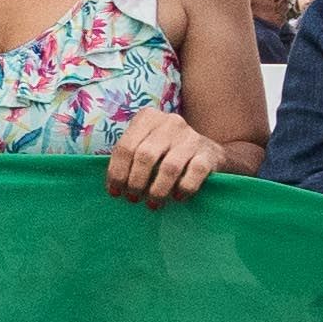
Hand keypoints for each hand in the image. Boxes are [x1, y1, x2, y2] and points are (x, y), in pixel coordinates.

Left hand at [104, 107, 226, 207]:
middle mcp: (170, 123)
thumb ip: (129, 158)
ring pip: (169, 168)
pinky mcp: (208, 153)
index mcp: (148, 118)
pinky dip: (183, 190)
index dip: (117, 173)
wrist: (209, 153)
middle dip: (135, 183)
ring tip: (153, 203)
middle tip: (134, 199)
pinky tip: (177, 198)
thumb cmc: (168, 152)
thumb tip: (113, 188)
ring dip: (157, 190)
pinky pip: (194, 175)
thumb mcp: (146, 145)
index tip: (115, 192)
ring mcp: (190, 137)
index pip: (125, 147)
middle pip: (145, 156)